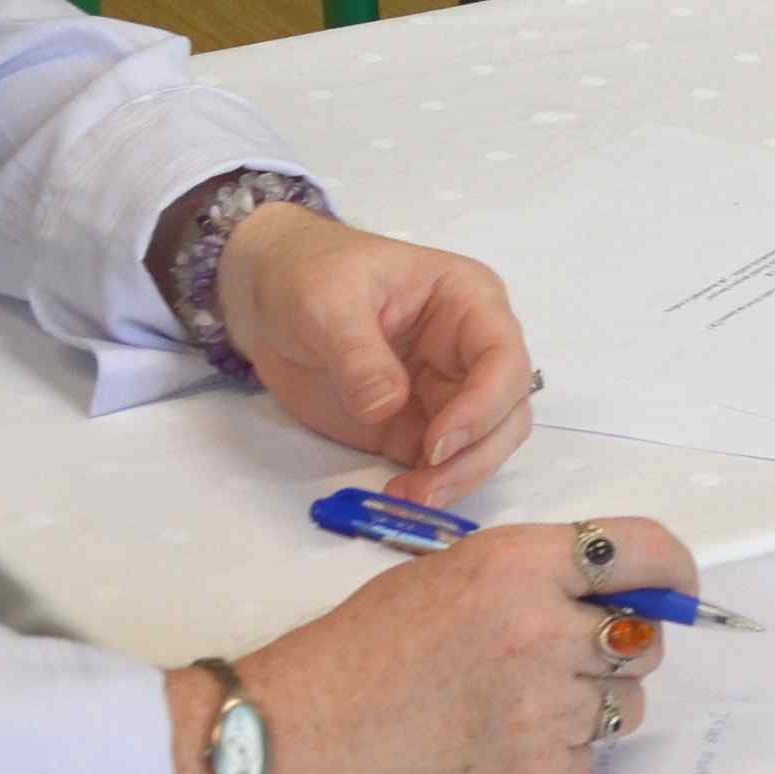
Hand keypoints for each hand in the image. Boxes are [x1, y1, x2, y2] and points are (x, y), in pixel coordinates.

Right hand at [143, 515, 699, 773]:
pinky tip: (497, 745)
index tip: (677, 590)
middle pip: (645, 638)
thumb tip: (614, 595)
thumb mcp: (443, 576)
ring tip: (515, 705)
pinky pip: (590, 760)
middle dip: (621, 644)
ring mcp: (545, 711)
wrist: (294, 746)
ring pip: (626, 705)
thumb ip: (533, 576)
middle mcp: (543, 631)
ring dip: (591, 703)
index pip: (645, 551)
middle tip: (567, 655)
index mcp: (518, 566)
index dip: (673, 572)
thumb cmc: (355, 654)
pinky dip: (560, 755)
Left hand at [216, 207, 537, 507]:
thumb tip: (387, 407)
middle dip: (475, 455)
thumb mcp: (328, 302)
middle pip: (506, 412)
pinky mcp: (413, 427)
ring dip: (455, 479)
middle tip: (425, 488)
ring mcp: (443, 392)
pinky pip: (438, 465)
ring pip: (482, 446)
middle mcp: (468, 350)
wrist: (267, 295)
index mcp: (467, 302)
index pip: (504, 358)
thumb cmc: (308, 274)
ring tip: (406, 499)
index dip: (484, 405)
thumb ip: (359, 354)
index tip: (439, 442)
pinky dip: (427, 487)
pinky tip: (396, 498)